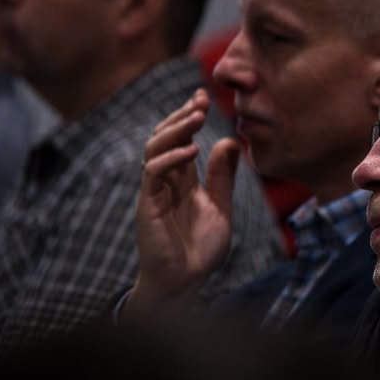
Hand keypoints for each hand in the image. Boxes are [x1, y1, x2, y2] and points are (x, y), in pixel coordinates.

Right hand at [130, 88, 239, 307]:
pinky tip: (192, 151)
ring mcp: (154, 191)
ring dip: (175, 129)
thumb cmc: (200, 250)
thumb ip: (223, 177)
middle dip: (181, 116)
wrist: (185, 283)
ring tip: (196, 117)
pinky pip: (153, 173)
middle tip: (200, 100)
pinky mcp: (148, 205)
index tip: (203, 96)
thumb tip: (231, 141)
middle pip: (165, 137)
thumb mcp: (221, 207)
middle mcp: (165, 181)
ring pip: (155, 148)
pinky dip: (170, 158)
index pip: (181, 140)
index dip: (189, 117)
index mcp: (182, 180)